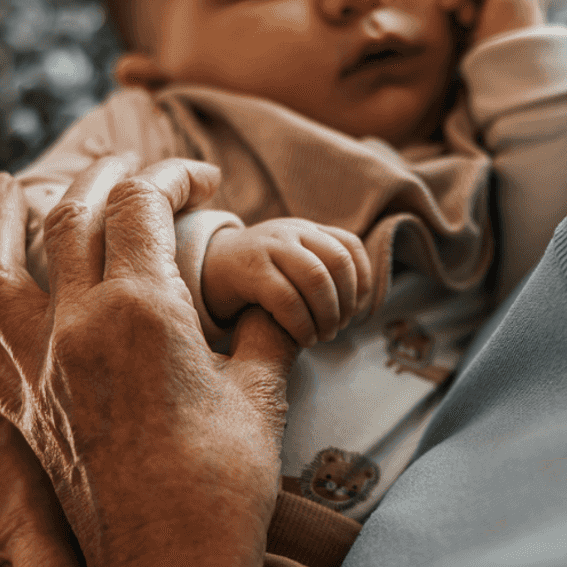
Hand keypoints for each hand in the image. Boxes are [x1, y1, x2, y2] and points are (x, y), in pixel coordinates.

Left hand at [0, 156, 297, 566]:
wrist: (171, 562)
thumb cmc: (228, 481)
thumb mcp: (263, 388)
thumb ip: (265, 323)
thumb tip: (268, 289)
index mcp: (144, 312)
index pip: (142, 204)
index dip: (174, 175)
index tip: (206, 179)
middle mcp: (78, 327)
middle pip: (72, 215)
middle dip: (106, 176)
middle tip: (136, 166)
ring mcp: (40, 366)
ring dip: (3, 215)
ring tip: (10, 183)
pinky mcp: (23, 405)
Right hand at [202, 218, 373, 346]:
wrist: (204, 268)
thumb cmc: (256, 276)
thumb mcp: (290, 262)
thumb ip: (320, 272)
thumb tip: (357, 307)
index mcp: (306, 229)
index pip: (349, 246)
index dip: (362, 281)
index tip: (357, 308)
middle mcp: (291, 232)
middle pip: (338, 263)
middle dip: (347, 301)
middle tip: (340, 327)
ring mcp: (270, 247)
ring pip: (317, 279)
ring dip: (327, 315)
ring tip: (323, 335)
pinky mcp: (250, 270)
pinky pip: (287, 299)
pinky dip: (302, 324)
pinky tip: (304, 337)